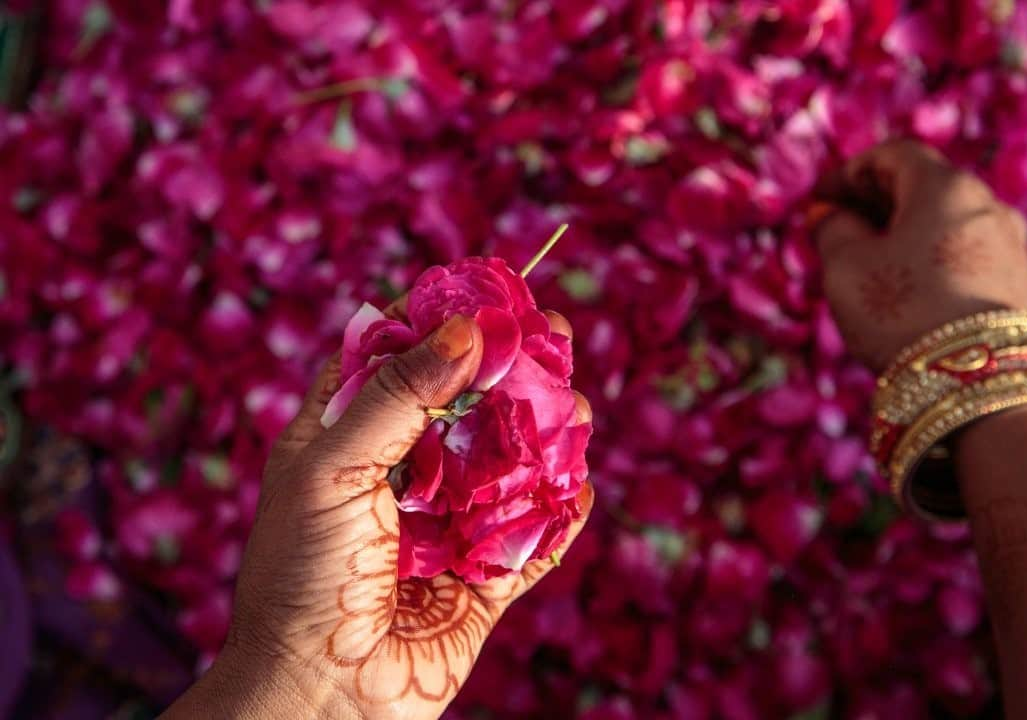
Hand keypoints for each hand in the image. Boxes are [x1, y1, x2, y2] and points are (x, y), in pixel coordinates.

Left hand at [163, 311, 592, 719]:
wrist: (318, 697)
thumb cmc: (302, 576)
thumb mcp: (333, 468)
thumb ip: (398, 395)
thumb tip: (467, 330)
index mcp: (348, 439)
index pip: (397, 360)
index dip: (441, 324)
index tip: (489, 295)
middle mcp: (401, 476)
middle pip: (469, 405)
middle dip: (514, 372)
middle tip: (556, 336)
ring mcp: (445, 526)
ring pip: (510, 464)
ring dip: (547, 434)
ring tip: (576, 406)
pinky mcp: (482, 578)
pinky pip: (532, 538)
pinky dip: (560, 511)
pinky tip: (579, 483)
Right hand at [815, 140, 1026, 370]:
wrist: (978, 380)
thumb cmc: (901, 311)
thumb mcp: (846, 267)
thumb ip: (833, 230)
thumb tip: (829, 215)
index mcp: (945, 186)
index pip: (893, 155)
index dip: (850, 172)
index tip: (820, 198)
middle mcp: (987, 205)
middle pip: (923, 186)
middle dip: (875, 203)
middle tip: (836, 229)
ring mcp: (1008, 244)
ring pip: (944, 223)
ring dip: (902, 234)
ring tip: (865, 266)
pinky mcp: (1016, 283)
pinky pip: (962, 253)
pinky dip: (927, 257)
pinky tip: (903, 289)